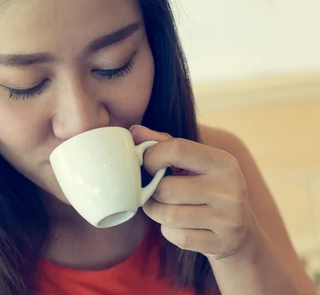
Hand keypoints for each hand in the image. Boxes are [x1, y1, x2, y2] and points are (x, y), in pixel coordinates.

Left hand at [131, 125, 253, 259]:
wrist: (241, 232)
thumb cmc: (207, 187)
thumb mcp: (193, 162)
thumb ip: (163, 143)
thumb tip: (134, 132)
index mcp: (223, 162)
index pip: (176, 149)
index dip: (151, 157)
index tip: (147, 165)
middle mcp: (230, 188)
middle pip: (166, 188)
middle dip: (151, 192)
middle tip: (153, 192)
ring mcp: (229, 219)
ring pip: (168, 215)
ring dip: (156, 212)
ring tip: (163, 207)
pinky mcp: (222, 243)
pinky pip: (177, 237)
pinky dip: (169, 232)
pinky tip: (179, 226)